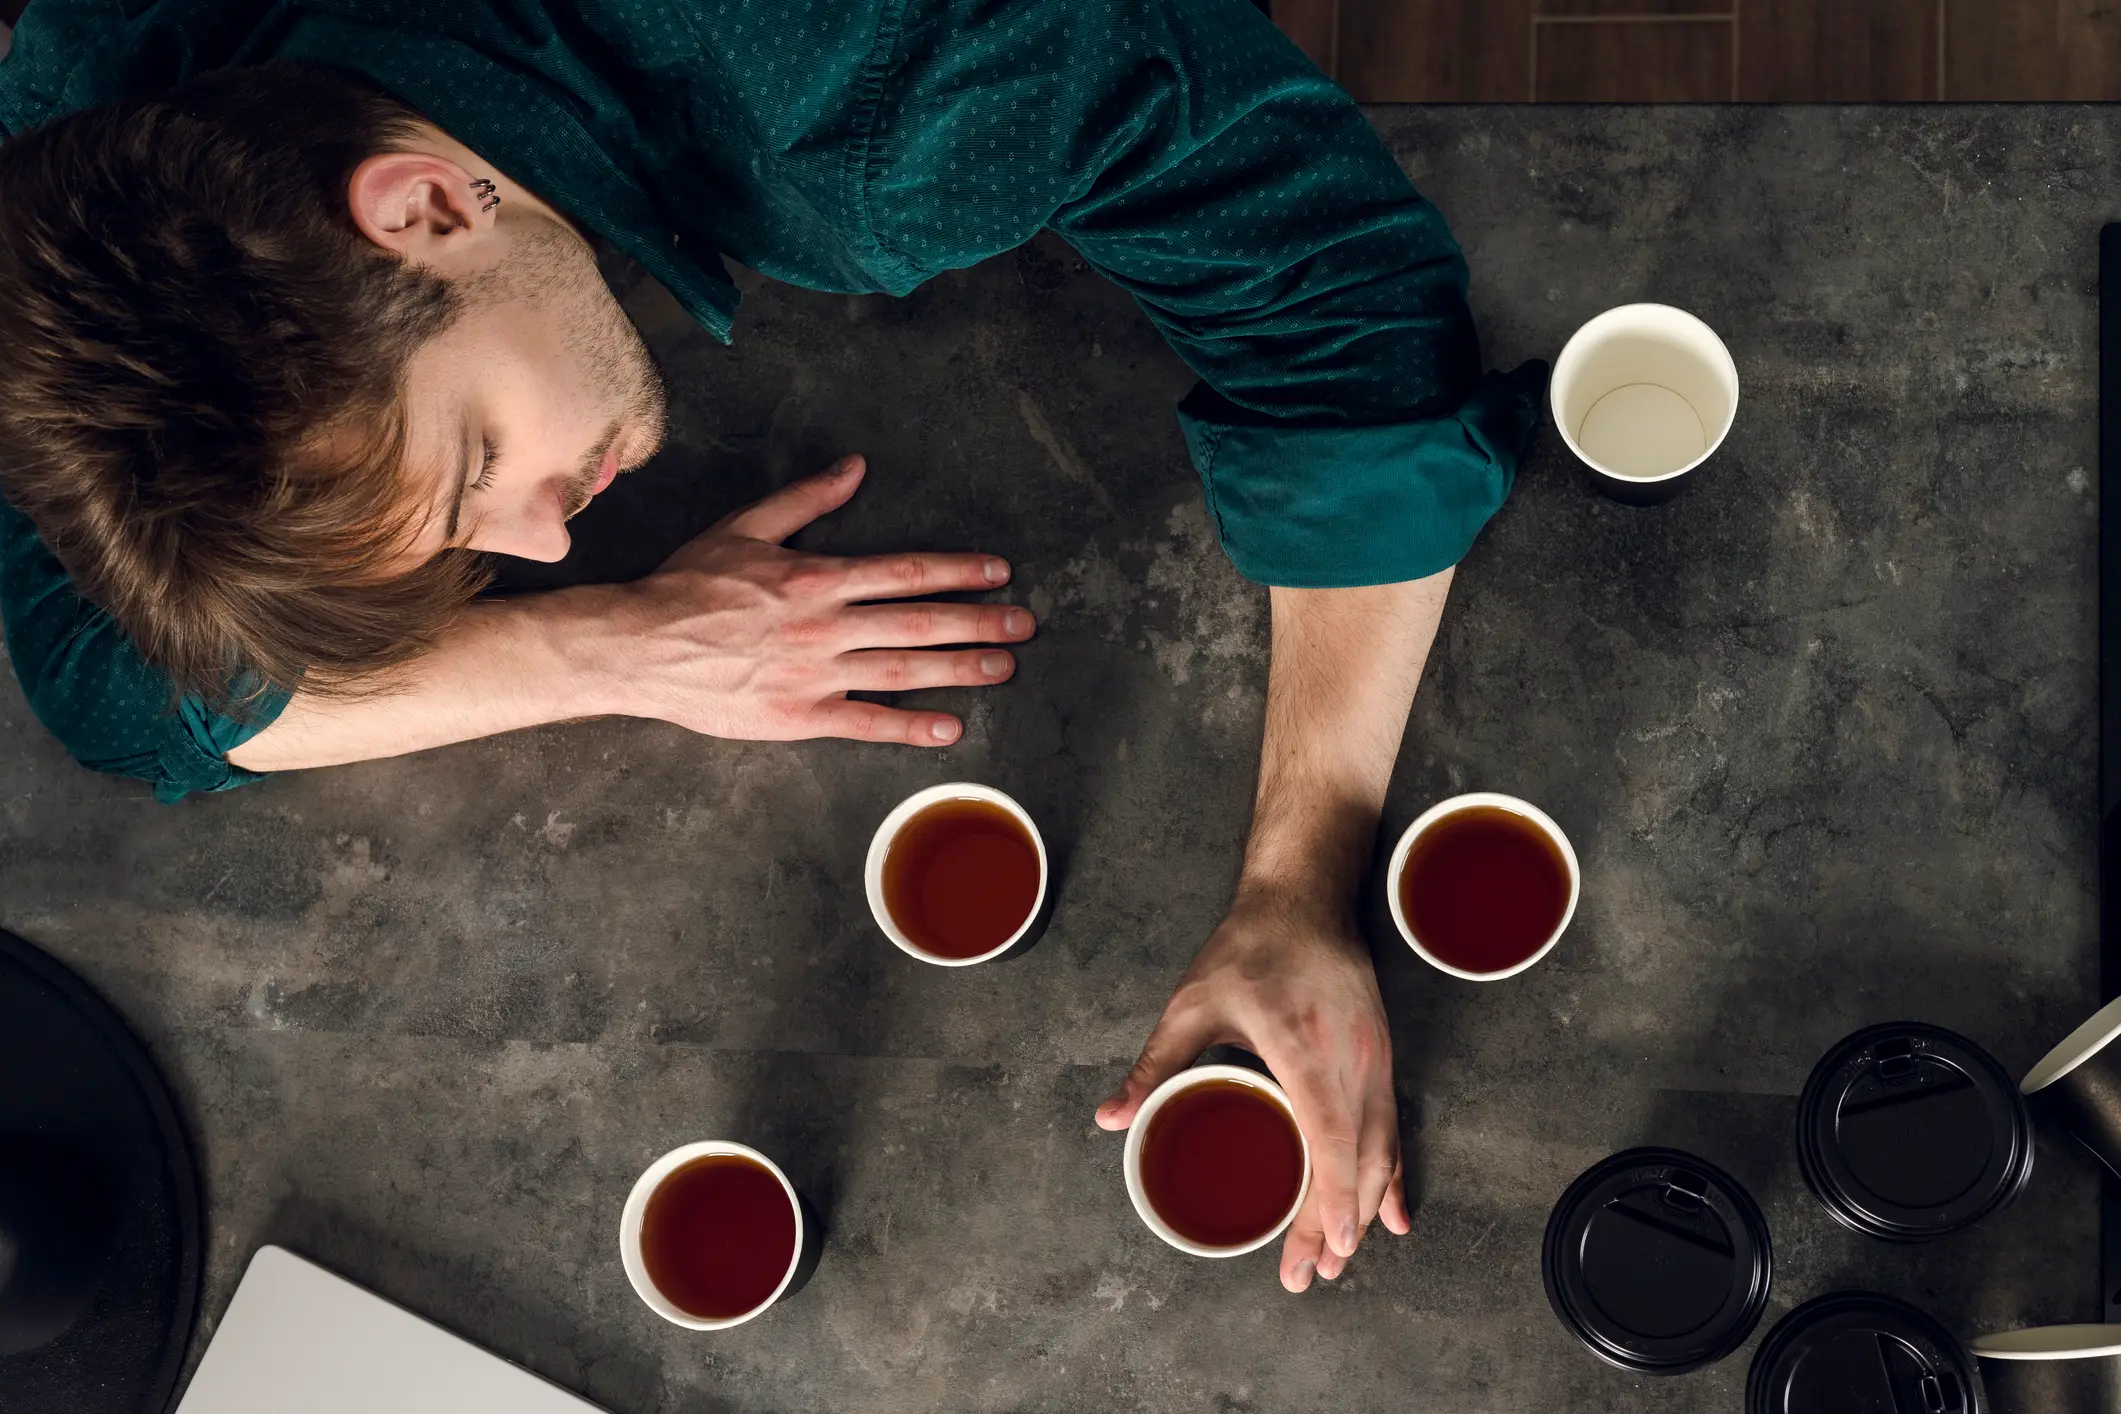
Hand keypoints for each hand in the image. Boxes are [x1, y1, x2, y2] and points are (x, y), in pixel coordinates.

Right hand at [590, 454, 1034, 742]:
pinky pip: (864, 723)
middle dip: (977, 622)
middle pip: (916, 621)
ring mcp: (814, 674)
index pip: (903, 572)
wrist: (639, 645)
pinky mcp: (798, 715)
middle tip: (1024, 625)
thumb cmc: (689, 585)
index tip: (999, 573)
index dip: (956, 571)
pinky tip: (948, 728)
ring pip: (901, 669)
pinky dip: (908, 726)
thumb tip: (855, 469)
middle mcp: (824, 626)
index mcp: (816, 578)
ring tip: (1004, 668)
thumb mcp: (745, 527)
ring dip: (959, 669)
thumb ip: (807, 500)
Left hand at [1095, 885, 1408, 1290]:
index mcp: (1304, 1048)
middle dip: (1339, 1225)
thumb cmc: (1248, 948)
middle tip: (1312, 1276)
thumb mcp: (1192, 1004)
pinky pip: (1394, 1127)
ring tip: (1340, 1259)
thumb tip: (1109, 1117)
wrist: (1304, 900)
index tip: (1332, 1247)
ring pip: (1382, 1150)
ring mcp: (1374, 1059)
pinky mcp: (1382, 1058)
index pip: (1329, 1136)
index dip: (1334, 1197)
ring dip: (1365, 1208)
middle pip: (1358, 1159)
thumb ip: (1153, 1065)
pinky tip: (1394, 1218)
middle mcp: (1352, 1059)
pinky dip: (1393, 1175)